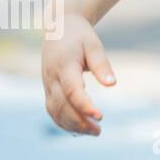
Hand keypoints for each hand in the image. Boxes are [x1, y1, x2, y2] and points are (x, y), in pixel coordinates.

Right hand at [41, 12, 114, 135]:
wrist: (58, 27)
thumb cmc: (79, 36)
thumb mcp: (93, 45)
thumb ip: (102, 64)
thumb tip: (112, 84)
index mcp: (64, 66)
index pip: (72, 91)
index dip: (85, 105)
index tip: (100, 116)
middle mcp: (52, 78)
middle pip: (62, 106)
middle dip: (79, 121)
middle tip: (99, 131)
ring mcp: (47, 85)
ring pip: (55, 111)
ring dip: (71, 125)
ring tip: (93, 132)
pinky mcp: (47, 89)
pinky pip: (52, 110)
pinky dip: (63, 122)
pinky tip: (79, 129)